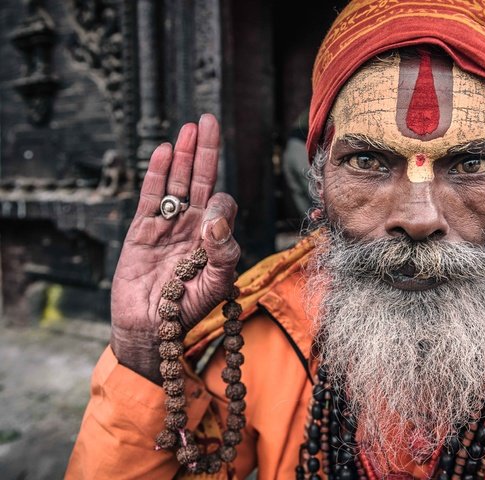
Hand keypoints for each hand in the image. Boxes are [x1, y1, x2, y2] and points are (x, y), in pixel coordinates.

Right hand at [110, 114, 240, 382]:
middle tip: (208, 120)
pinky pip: (152, 197)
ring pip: (176, 183)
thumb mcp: (217, 284)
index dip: (220, 203)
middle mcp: (192, 226)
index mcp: (214, 238)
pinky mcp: (143, 230)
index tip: (210, 217)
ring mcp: (167, 226)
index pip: (222, 205)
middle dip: (205, 151)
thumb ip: (224, 251)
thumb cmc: (188, 309)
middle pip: (200, 180)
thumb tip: (216, 215)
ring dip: (182, 156)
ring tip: (189, 128)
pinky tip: (163, 151)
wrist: (151, 328)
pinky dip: (156, 174)